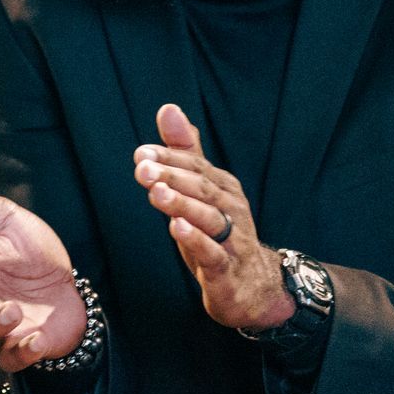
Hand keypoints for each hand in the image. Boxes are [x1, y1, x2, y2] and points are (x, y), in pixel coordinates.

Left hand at [134, 104, 292, 333]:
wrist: (253, 285)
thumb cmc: (220, 233)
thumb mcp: (199, 192)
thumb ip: (185, 151)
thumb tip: (168, 108)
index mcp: (223, 187)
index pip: (195, 166)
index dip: (169, 158)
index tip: (141, 153)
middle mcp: (232, 208)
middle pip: (201, 187)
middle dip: (171, 176)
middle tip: (142, 168)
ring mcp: (233, 239)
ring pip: (209, 217)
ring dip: (182, 204)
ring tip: (156, 193)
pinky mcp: (227, 269)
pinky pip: (213, 253)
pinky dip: (197, 240)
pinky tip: (177, 228)